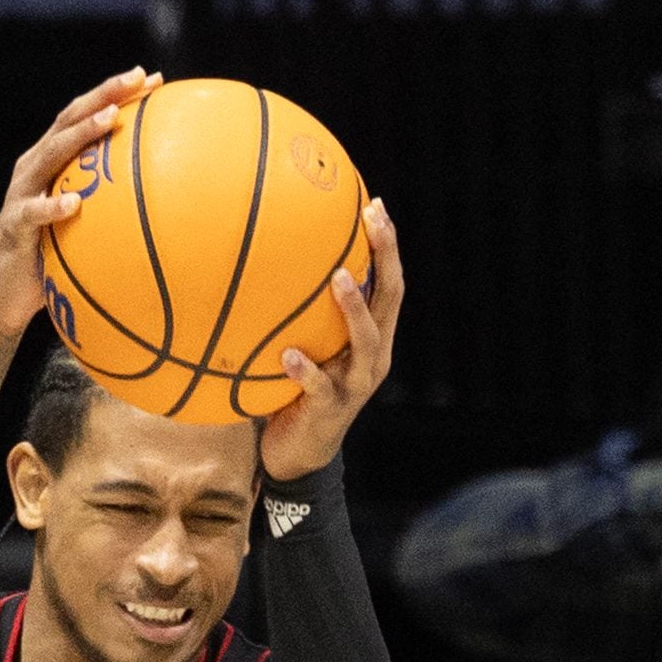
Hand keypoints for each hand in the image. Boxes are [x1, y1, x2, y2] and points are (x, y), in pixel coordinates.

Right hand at [0, 67, 160, 339]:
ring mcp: (21, 194)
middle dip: (103, 96)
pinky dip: (52, 207)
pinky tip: (74, 204)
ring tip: (111, 120)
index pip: (84, 117)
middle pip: (68, 120)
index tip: (153, 79)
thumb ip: (111, 208)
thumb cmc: (52, 261)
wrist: (4, 296)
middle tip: (137, 79)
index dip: (115, 94)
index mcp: (52, 162)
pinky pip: (33, 214)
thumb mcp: (84, 227)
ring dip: (80, 135)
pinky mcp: (13, 226)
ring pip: (50, 154)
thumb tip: (169, 206)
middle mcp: (34, 168)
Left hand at [259, 200, 404, 480]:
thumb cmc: (297, 392)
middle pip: (390, 300)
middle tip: (372, 221)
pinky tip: (287, 355)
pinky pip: (317, 387)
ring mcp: (354, 385)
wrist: (299, 457)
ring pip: (366, 342)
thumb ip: (303, 315)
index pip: (389, 284)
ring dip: (353, 309)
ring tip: (338, 280)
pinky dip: (304, 370)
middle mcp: (373, 358)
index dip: (387, 246)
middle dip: (386, 258)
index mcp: (372, 339)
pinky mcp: (329, 411)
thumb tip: (270, 265)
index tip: (375, 205)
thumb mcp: (307, 348)